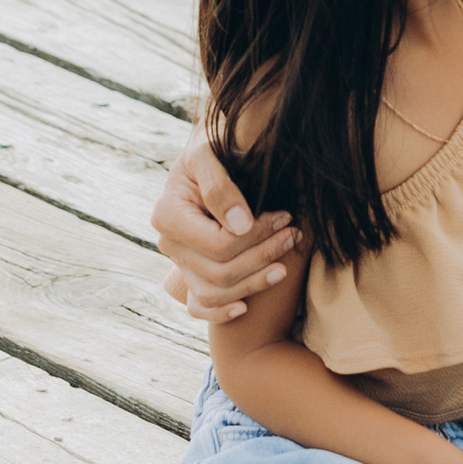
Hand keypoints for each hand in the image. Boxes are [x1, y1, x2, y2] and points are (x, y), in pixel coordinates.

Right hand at [151, 137, 298, 324]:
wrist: (209, 158)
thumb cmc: (211, 150)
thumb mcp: (209, 154)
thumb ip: (220, 186)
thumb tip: (241, 225)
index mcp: (168, 215)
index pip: (218, 244)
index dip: (256, 236)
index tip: (285, 216)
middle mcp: (169, 243)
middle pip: (220, 271)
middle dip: (263, 255)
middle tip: (294, 235)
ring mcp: (179, 262)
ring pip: (214, 293)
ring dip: (252, 284)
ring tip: (283, 267)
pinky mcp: (189, 273)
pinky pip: (198, 307)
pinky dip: (219, 313)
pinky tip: (245, 308)